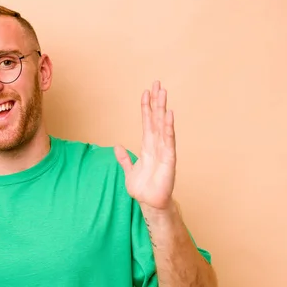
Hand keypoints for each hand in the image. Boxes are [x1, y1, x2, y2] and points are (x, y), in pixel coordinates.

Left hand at [114, 80, 175, 210]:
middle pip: (156, 119)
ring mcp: (164, 151)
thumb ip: (124, 158)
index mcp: (148, 146)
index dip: (146, 107)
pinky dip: (168, 128)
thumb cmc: (143, 188)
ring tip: (163, 93)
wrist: (150, 204)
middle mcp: (157, 145)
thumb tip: (117, 146)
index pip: (147, 122)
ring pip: (163, 125)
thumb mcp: (129, 171)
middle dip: (156, 101)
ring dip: (162, 109)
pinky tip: (169, 115)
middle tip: (157, 83)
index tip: (146, 91)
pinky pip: (169, 141)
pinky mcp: (169, 160)